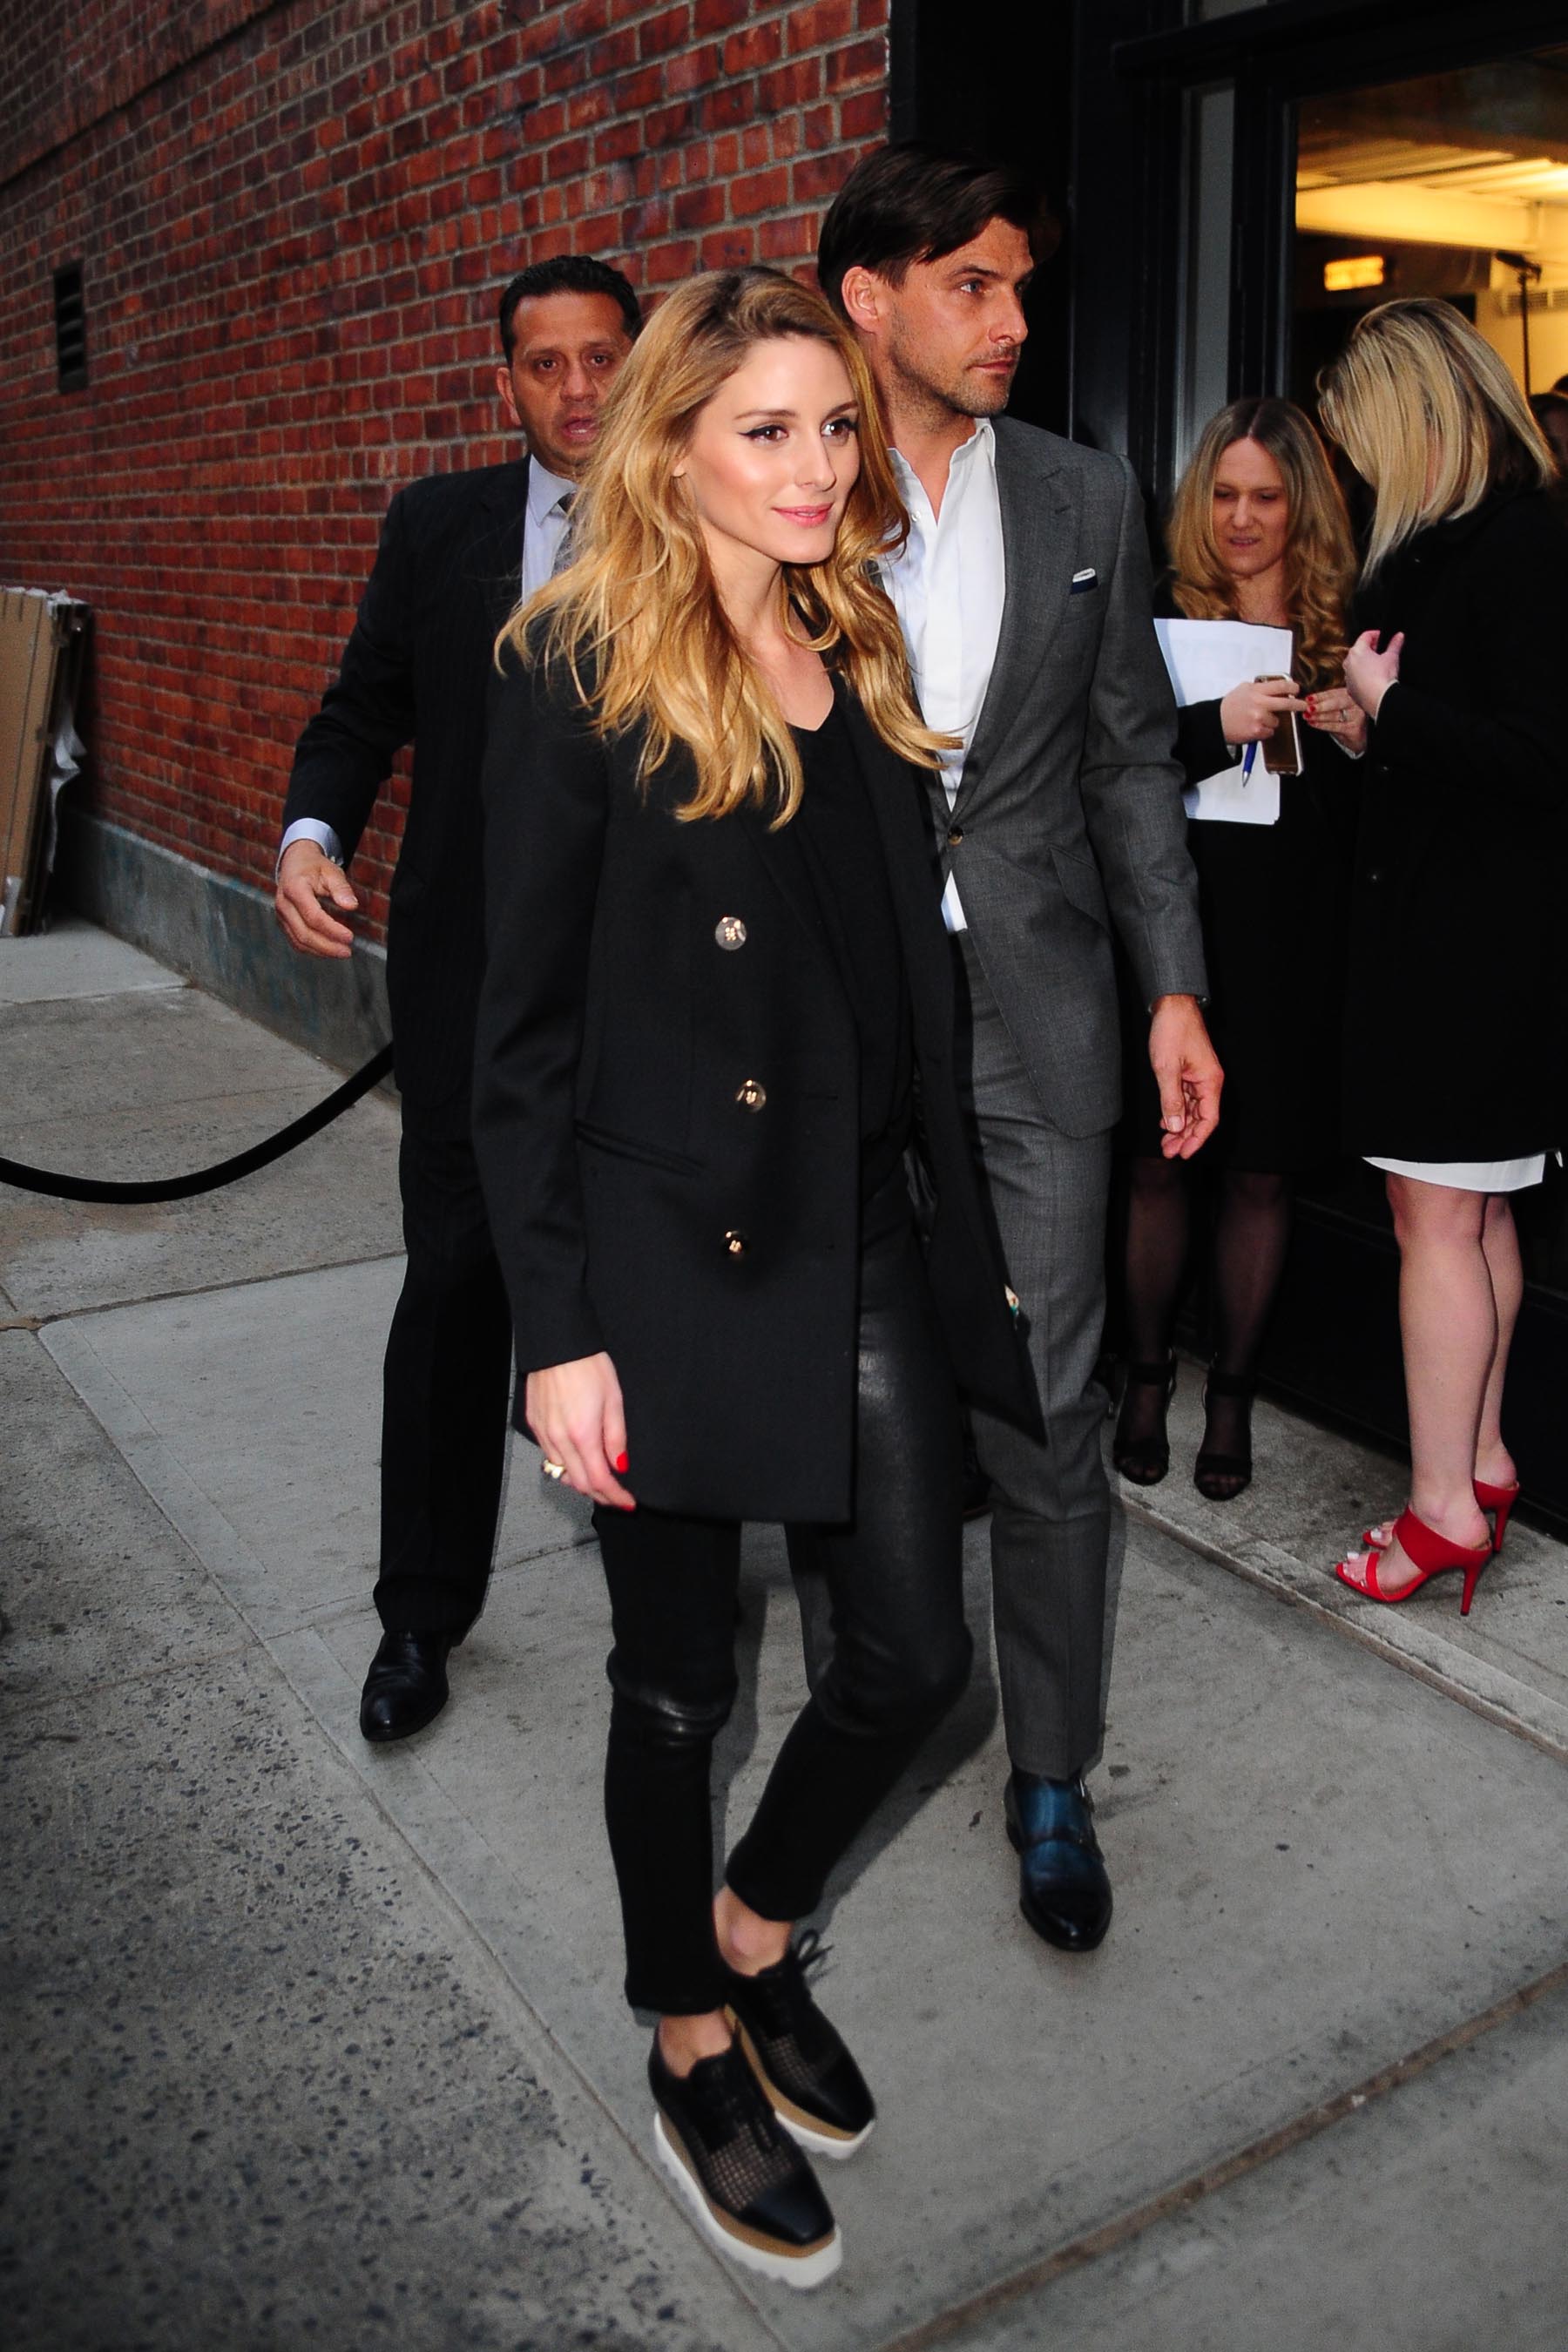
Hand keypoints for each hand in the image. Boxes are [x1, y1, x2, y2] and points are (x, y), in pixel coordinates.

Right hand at [275, 840, 358, 956]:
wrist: (294, 863)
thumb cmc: (315, 867)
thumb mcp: (331, 871)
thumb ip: (341, 888)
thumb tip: (352, 906)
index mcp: (294, 888)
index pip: (313, 916)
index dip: (332, 930)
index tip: (350, 937)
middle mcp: (283, 903)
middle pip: (304, 933)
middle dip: (327, 946)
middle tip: (347, 951)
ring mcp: (281, 915)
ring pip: (299, 941)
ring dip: (321, 951)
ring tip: (341, 952)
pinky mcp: (283, 923)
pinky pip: (296, 941)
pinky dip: (313, 949)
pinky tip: (329, 950)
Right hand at [525, 1352, 634, 1509]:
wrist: (558, 1345)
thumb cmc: (588, 1365)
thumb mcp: (614, 1400)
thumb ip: (616, 1437)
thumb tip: (620, 1465)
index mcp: (583, 1435)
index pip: (599, 1480)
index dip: (614, 1496)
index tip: (627, 1502)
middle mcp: (560, 1440)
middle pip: (579, 1483)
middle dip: (599, 1494)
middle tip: (616, 1496)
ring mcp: (544, 1433)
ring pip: (562, 1472)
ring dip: (581, 1482)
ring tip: (599, 1481)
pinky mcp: (535, 1424)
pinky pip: (549, 1455)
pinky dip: (565, 1465)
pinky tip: (577, 1459)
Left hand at [1149, 993, 1222, 1159]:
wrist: (1172, 1005)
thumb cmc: (1172, 1031)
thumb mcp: (1166, 1068)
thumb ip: (1171, 1100)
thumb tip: (1176, 1128)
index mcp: (1210, 1081)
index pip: (1209, 1120)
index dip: (1196, 1139)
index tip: (1183, 1154)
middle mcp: (1208, 1081)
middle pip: (1202, 1118)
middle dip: (1186, 1137)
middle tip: (1168, 1152)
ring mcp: (1199, 1077)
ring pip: (1193, 1110)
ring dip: (1180, 1127)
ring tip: (1165, 1143)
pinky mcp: (1189, 1072)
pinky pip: (1186, 1099)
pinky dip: (1177, 1112)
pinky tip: (1165, 1122)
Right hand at [1218, 677, 1303, 745]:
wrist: (1217, 722)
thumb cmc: (1230, 706)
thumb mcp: (1244, 689)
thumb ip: (1261, 688)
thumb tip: (1278, 688)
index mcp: (1257, 690)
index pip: (1281, 686)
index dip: (1292, 687)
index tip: (1296, 689)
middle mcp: (1259, 703)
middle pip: (1287, 703)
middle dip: (1298, 705)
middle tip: (1302, 706)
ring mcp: (1259, 718)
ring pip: (1277, 721)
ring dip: (1271, 721)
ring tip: (1257, 720)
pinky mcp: (1257, 731)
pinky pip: (1270, 732)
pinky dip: (1264, 731)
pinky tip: (1254, 727)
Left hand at [1301, 686, 1368, 754]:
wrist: (1359, 736)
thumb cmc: (1345, 720)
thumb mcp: (1336, 709)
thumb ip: (1324, 704)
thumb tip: (1306, 702)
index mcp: (1350, 694)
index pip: (1334, 693)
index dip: (1320, 696)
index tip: (1308, 698)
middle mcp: (1355, 703)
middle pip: (1337, 702)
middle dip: (1321, 705)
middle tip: (1308, 707)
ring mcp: (1357, 716)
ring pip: (1335, 715)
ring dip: (1319, 716)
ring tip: (1307, 716)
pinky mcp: (1355, 728)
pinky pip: (1336, 726)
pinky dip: (1323, 725)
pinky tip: (1313, 724)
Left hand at [1343, 629, 1402, 720]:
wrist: (1379, 699)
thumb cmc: (1383, 677)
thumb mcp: (1392, 657)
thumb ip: (1395, 644)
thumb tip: (1399, 636)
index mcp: (1357, 651)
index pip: (1366, 636)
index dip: (1376, 634)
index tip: (1383, 637)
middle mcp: (1348, 662)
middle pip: (1359, 650)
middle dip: (1371, 649)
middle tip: (1382, 651)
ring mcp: (1347, 676)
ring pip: (1356, 665)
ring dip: (1365, 663)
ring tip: (1378, 665)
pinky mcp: (1350, 688)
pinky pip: (1355, 678)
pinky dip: (1363, 676)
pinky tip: (1373, 678)